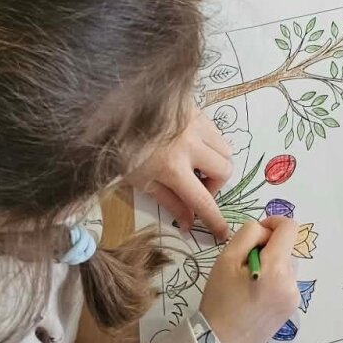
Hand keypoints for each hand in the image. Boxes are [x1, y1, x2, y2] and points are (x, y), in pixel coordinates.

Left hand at [130, 108, 232, 239]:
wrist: (116, 110)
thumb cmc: (123, 149)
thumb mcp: (141, 181)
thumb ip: (169, 201)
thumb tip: (189, 223)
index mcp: (173, 168)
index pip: (202, 200)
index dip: (215, 219)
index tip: (223, 232)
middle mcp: (190, 146)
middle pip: (224, 171)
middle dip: (215, 185)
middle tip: (197, 187)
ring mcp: (196, 125)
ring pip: (225, 150)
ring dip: (215, 163)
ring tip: (197, 165)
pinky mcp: (196, 110)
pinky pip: (216, 132)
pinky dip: (210, 144)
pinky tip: (191, 145)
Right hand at [199, 218, 299, 342]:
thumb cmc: (220, 300)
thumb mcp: (226, 259)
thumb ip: (249, 234)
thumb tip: (266, 231)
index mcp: (277, 268)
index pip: (290, 228)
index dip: (273, 223)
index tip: (257, 234)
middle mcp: (292, 282)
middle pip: (286, 248)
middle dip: (268, 248)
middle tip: (243, 266)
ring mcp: (294, 297)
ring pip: (286, 265)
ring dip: (271, 265)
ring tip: (248, 283)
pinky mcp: (291, 309)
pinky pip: (286, 282)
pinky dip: (273, 281)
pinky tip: (255, 296)